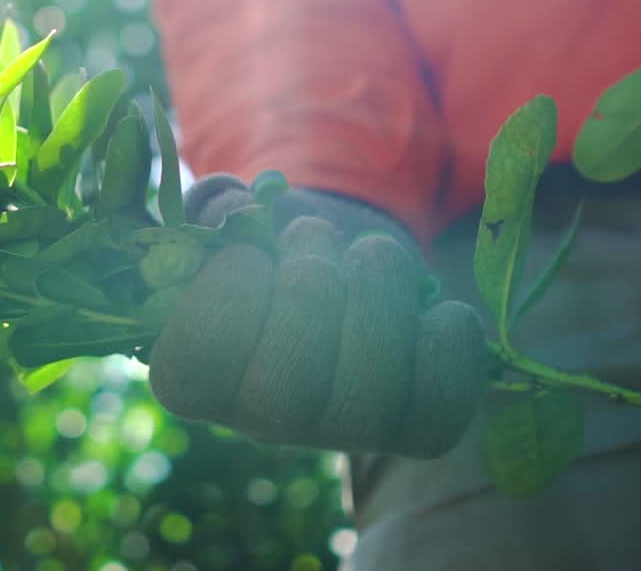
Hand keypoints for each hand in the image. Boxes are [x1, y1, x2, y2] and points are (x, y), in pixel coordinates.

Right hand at [147, 175, 488, 458]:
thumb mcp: (226, 223)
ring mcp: (339, 433)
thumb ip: (210, 210)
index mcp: (193, 378)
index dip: (227, 294)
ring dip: (379, 290)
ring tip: (370, 258)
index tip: (250, 254)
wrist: (342, 273)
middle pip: (289, 385)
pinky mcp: (411, 430)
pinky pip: (443, 402)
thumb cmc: (272, 249)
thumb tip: (232, 206)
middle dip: (313, 284)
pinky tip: (429, 308)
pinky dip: (447, 336)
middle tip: (317, 248)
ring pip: (372, 391)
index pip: (196, 363)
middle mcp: (261, 423)